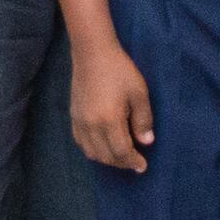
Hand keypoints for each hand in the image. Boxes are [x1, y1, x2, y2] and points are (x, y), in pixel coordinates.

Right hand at [69, 40, 156, 172]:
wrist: (92, 53)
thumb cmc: (120, 70)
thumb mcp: (139, 92)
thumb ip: (143, 119)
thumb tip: (146, 142)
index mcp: (109, 120)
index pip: (121, 151)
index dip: (132, 162)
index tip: (143, 166)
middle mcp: (91, 125)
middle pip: (106, 156)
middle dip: (122, 163)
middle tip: (135, 162)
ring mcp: (79, 122)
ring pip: (92, 152)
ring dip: (107, 159)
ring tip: (121, 156)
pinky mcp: (73, 116)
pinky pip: (81, 142)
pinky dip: (93, 150)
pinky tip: (103, 146)